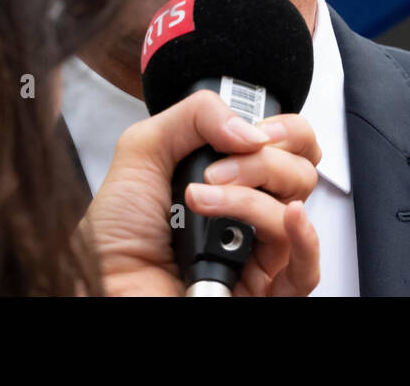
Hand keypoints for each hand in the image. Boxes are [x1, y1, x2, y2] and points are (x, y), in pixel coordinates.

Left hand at [83, 90, 321, 295]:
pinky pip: (306, 270)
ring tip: (202, 200)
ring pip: (294, 209)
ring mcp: (256, 251)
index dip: (283, 130)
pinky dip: (304, 238)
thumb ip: (192, 117)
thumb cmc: (114, 237)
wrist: (103, 286)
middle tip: (215, 170)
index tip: (254, 131)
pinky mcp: (263, 291)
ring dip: (250, 197)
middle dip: (259, 161)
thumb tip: (248, 128)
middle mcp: (247, 211)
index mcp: (228, 176)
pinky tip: (285, 218)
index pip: (287, 145)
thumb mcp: (141, 152)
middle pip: (297, 172)